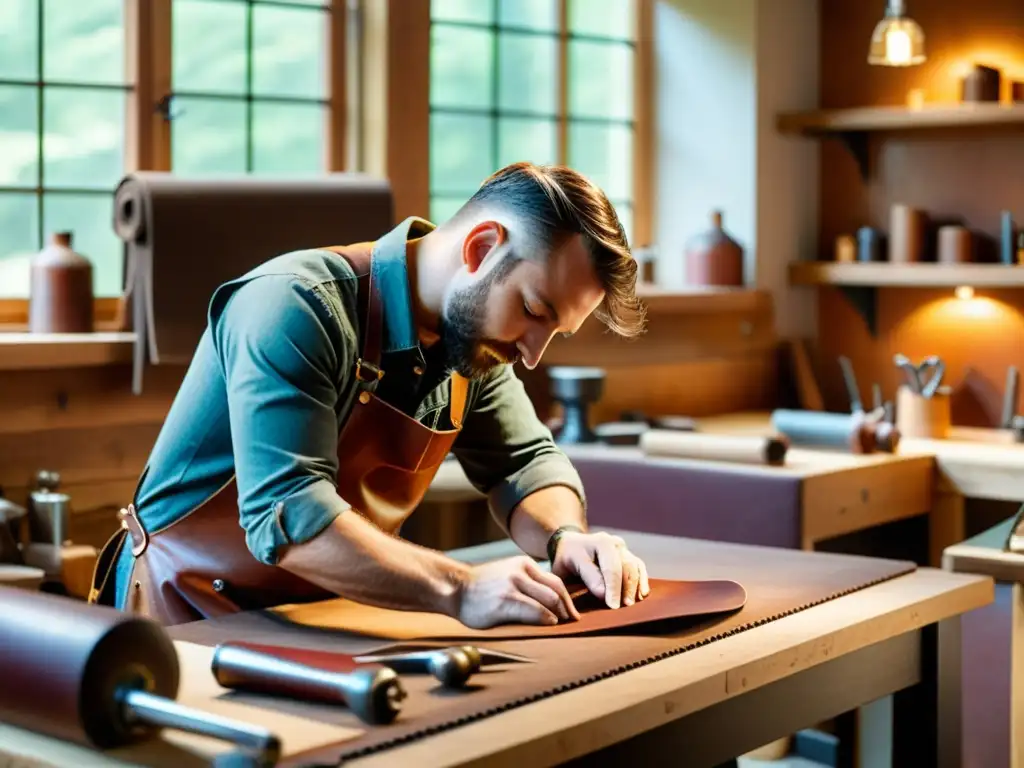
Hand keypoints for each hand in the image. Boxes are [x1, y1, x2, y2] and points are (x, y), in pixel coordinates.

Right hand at [456, 555, 580, 628]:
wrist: (455, 588)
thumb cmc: (481, 588)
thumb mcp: (508, 575)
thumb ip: (527, 583)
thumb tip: (552, 603)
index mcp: (523, 564)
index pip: (556, 581)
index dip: (567, 599)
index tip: (571, 613)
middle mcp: (520, 572)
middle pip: (556, 591)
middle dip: (567, 609)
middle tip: (572, 622)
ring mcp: (513, 585)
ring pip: (549, 600)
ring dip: (559, 615)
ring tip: (561, 626)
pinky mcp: (505, 601)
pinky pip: (534, 611)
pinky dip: (546, 619)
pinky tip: (548, 625)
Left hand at [551, 530, 649, 608]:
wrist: (570, 545)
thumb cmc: (567, 559)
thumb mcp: (570, 565)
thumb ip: (588, 577)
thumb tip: (605, 594)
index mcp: (599, 542)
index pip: (610, 568)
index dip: (612, 589)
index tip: (612, 606)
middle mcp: (613, 542)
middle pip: (626, 567)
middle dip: (625, 589)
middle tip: (623, 607)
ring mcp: (622, 548)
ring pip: (635, 567)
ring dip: (634, 587)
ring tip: (630, 603)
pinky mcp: (628, 555)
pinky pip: (639, 567)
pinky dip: (642, 581)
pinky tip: (641, 594)